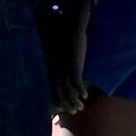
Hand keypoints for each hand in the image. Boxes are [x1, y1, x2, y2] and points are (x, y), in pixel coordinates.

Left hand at [42, 1, 89, 115]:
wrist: (71, 24)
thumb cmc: (65, 36)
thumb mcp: (59, 51)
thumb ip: (60, 62)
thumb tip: (63, 68)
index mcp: (51, 68)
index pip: (50, 89)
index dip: (55, 101)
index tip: (61, 110)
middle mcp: (55, 70)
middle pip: (58, 93)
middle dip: (65, 105)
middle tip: (74, 112)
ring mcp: (63, 68)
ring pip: (67, 90)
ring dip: (74, 101)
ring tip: (81, 107)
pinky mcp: (73, 63)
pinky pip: (76, 81)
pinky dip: (80, 90)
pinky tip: (85, 95)